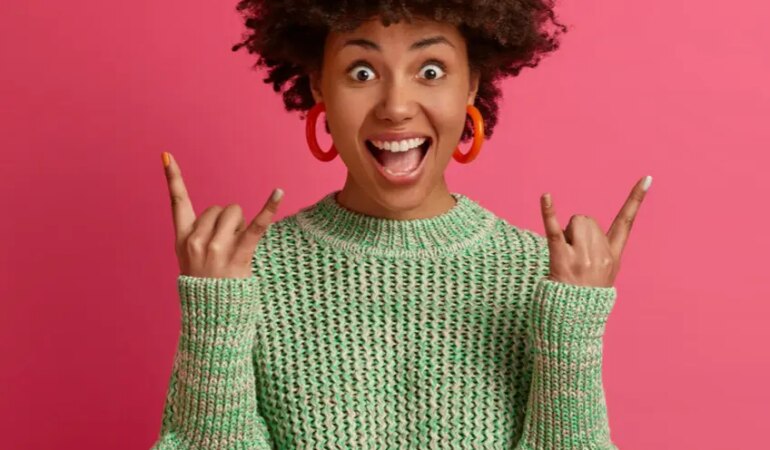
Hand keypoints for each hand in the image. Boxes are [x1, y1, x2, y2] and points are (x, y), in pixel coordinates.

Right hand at [161, 152, 283, 278]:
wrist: (212, 318)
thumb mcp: (190, 260)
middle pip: (219, 207)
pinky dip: (269, 208)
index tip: (167, 155)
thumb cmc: (205, 287)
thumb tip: (219, 212)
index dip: (173, 178)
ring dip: (241, 225)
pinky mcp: (239, 254)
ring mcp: (217, 248)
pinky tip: (279, 193)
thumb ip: (197, 235)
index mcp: (182, 239)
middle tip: (227, 247)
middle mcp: (196, 241)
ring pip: (234, 212)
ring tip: (237, 250)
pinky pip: (257, 226)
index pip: (177, 202)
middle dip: (228, 221)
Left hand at [539, 175, 651, 287]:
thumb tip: (582, 223)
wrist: (573, 319)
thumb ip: (600, 249)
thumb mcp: (604, 273)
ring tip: (565, 257)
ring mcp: (582, 257)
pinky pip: (554, 230)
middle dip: (577, 230)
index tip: (646, 177)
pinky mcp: (561, 258)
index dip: (636, 199)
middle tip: (574, 255)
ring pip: (575, 222)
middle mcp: (601, 255)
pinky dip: (548, 212)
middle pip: (588, 219)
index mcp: (613, 256)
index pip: (626, 222)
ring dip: (566, 233)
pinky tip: (546, 195)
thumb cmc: (585, 295)